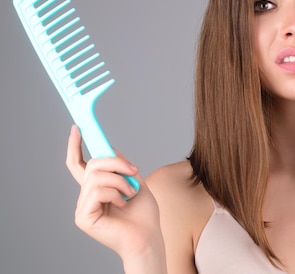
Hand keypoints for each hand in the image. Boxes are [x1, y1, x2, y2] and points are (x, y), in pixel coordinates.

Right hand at [66, 125, 162, 261]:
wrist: (148, 237)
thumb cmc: (144, 215)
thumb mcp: (135, 181)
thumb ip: (121, 166)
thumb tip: (109, 148)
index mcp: (97, 189)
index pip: (79, 164)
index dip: (76, 146)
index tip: (77, 128)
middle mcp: (86, 197)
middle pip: (91, 165)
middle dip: (115, 163)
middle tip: (133, 171)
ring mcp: (83, 208)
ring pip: (96, 176)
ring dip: (120, 181)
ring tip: (131, 194)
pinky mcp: (83, 217)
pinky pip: (97, 191)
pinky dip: (115, 193)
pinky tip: (123, 204)